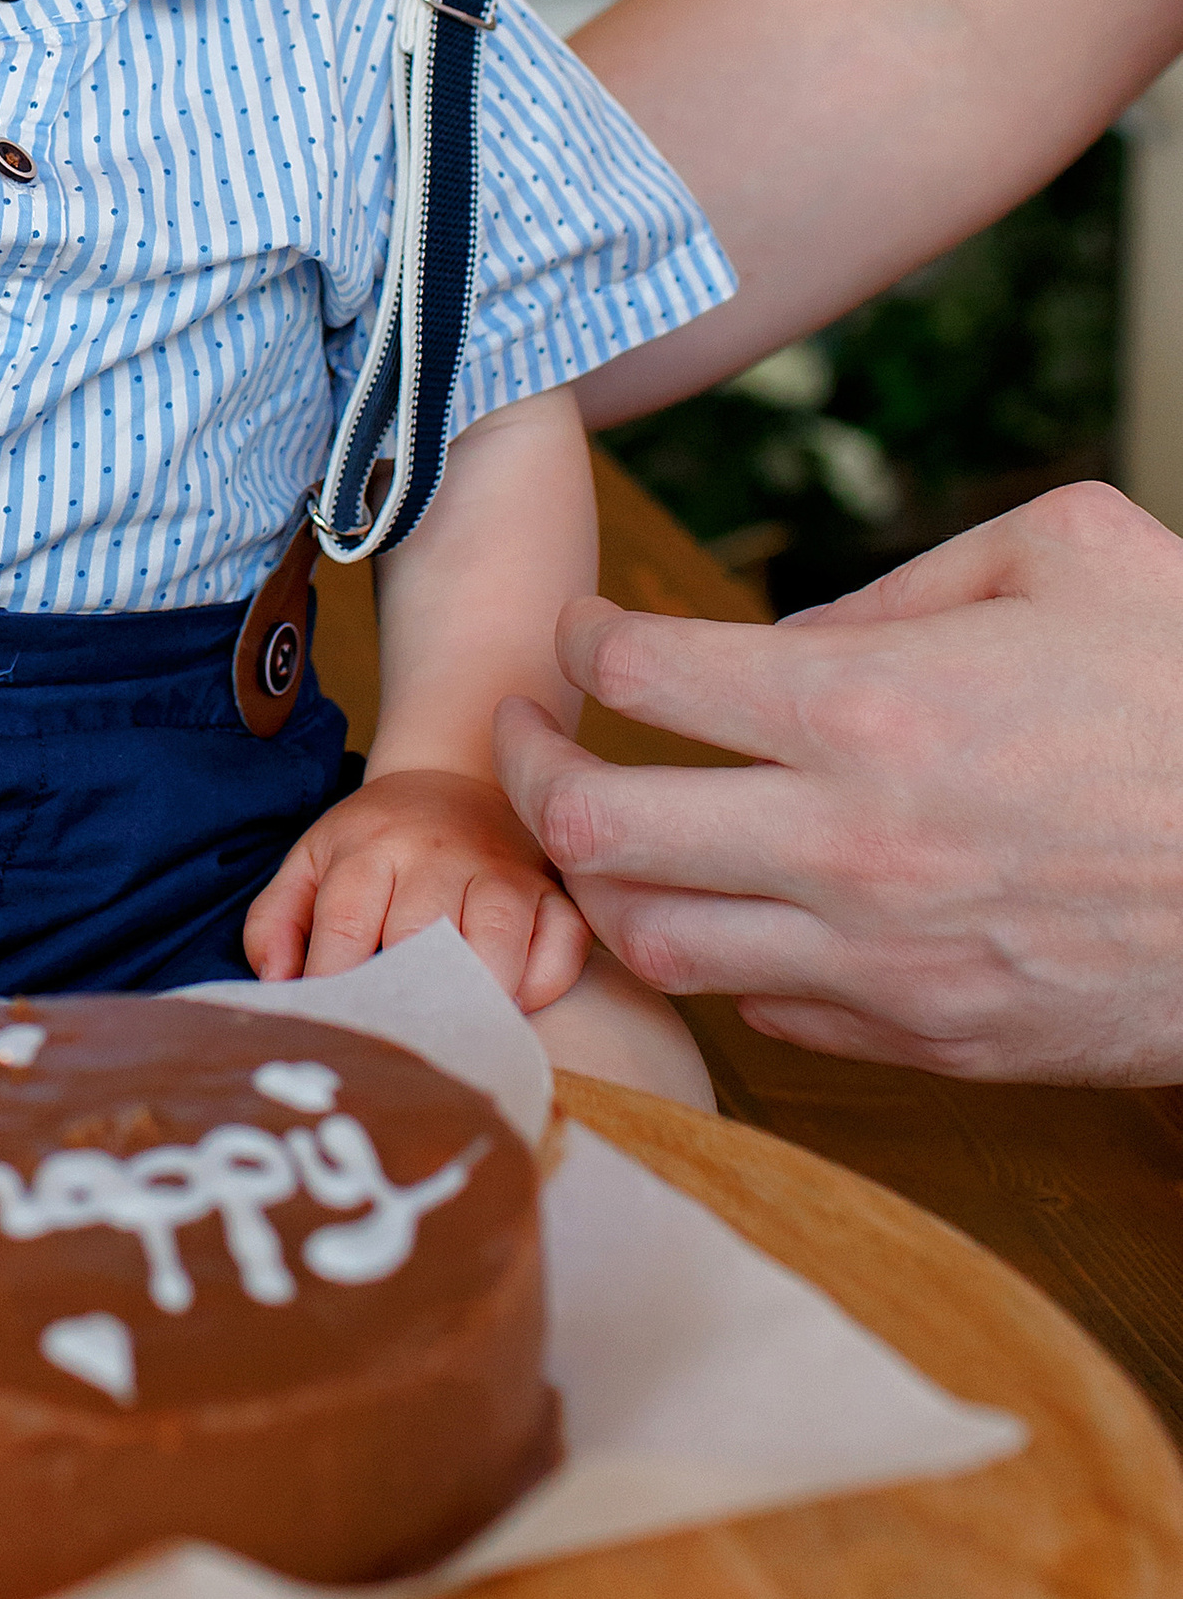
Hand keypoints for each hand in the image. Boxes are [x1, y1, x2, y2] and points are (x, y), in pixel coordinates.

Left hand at [244, 765, 592, 1009]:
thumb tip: (276, 985)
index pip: (346, 922)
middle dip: (405, 996)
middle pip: (421, 932)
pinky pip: (563, 938)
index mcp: (369, 848)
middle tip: (393, 1049)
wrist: (456, 779)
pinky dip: (545, 979)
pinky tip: (516, 1004)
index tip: (330, 1031)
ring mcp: (500, 870)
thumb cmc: (377, 841)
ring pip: (498, 934)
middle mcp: (437, 855)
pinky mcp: (551, 888)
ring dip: (479, 992)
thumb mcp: (311, 860)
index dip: (334, 982)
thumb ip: (277, 920)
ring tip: (458, 1033)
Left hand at [496, 482, 1182, 1078]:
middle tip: (525, 731)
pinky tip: (739, 909)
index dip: (578, 639)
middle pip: (590, 825)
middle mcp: (846, 845)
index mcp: (869, 706)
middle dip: (528, 765)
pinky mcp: (928, 1046)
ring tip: (605, 832)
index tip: (581, 632)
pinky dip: (726, 961)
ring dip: (603, 882)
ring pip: (652, 942)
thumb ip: (909, 578)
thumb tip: (795, 636)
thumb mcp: (1073, 552)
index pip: (636, 671)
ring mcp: (880, 963)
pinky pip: (765, 1018)